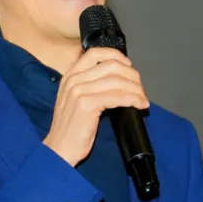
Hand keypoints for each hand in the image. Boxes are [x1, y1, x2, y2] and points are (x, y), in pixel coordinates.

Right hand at [43, 47, 149, 166]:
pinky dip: (133, 99)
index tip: (128, 66)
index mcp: (70, 76)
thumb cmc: (71, 128)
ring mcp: (79, 91)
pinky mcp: (88, 104)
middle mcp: (73, 79)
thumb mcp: (75, 100)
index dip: (116, 56)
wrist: (59, 148)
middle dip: (131, 75)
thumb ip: (89, 85)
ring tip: (143, 98)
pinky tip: (140, 105)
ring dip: (136, 89)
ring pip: (117, 81)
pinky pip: (118, 96)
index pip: (95, 53)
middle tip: (140, 87)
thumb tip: (117, 79)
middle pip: (111, 65)